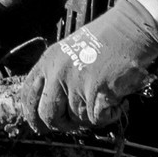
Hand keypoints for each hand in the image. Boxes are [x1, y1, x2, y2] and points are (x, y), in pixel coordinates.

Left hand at [21, 0, 157, 132]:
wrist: (129, 30)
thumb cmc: (104, 40)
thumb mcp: (69, 52)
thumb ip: (58, 76)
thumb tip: (53, 107)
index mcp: (48, 61)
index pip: (28, 94)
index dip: (31, 115)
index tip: (39, 127)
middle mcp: (58, 72)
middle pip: (48, 115)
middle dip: (61, 125)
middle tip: (74, 124)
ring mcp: (76, 83)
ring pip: (77, 119)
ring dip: (92, 115)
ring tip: (103, 97)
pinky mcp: (96, 93)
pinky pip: (97, 120)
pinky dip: (109, 115)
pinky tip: (117, 100)